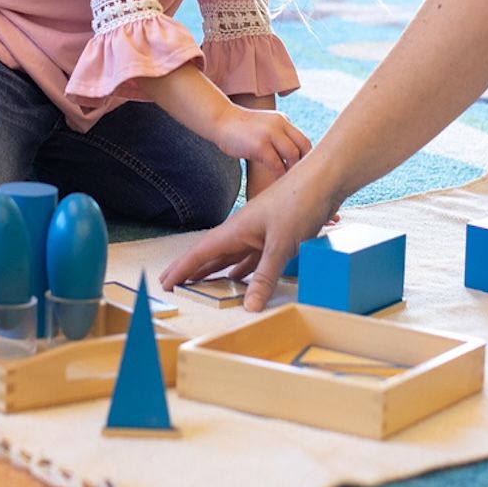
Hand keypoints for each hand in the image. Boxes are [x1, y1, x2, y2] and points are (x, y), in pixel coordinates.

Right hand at [161, 161, 339, 310]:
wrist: (323, 180)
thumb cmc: (298, 203)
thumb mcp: (281, 244)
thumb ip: (264, 276)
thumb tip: (249, 306)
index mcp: (236, 229)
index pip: (201, 252)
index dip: (181, 269)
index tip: (164, 282)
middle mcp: (243, 231)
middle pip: (212, 255)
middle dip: (193, 270)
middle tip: (174, 285)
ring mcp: (259, 233)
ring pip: (231, 257)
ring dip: (216, 271)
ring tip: (201, 286)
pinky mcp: (275, 235)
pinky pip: (252, 258)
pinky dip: (243, 270)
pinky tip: (240, 279)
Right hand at [211, 105, 310, 178]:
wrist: (220, 120)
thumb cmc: (240, 129)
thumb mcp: (264, 126)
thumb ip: (278, 136)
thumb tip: (291, 157)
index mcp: (283, 120)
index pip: (304, 140)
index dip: (307, 157)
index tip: (303, 171)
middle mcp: (279, 124)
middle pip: (303, 146)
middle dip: (303, 164)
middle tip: (298, 178)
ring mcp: (269, 134)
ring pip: (292, 155)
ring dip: (292, 170)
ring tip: (288, 181)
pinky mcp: (259, 145)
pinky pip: (277, 164)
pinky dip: (279, 174)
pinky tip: (277, 182)